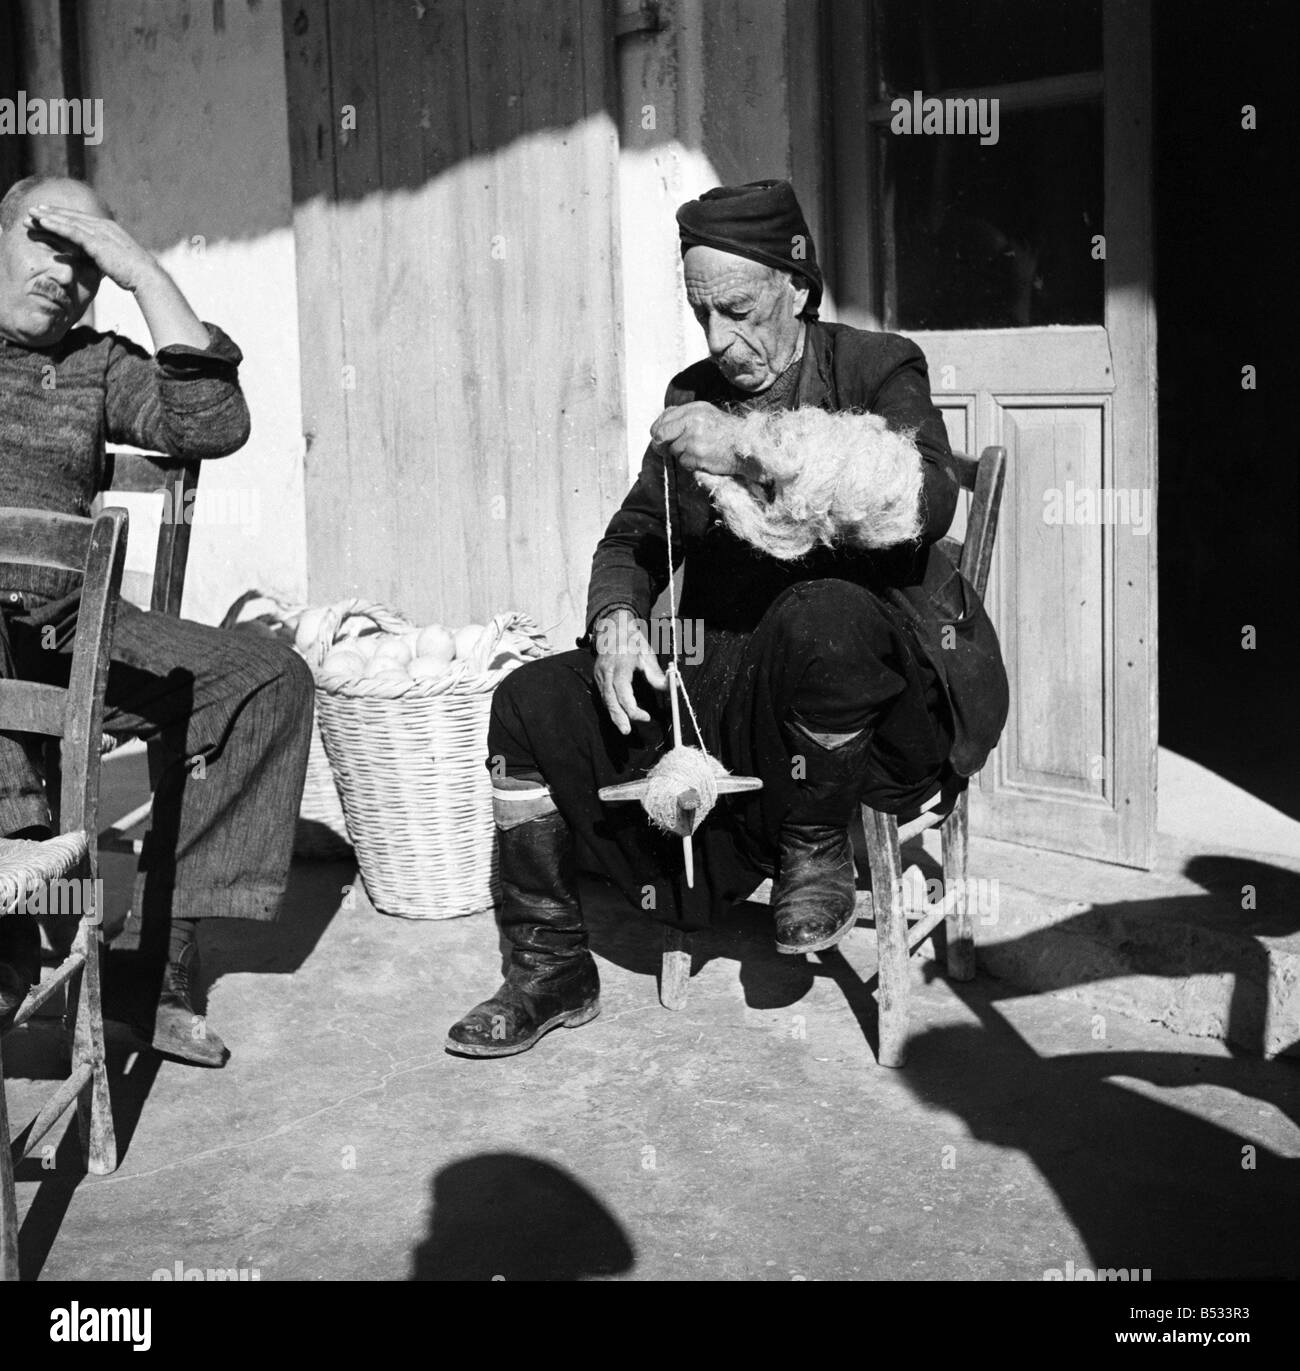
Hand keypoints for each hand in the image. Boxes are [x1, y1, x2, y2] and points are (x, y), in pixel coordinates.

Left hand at [27, 204, 209, 350]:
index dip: (64, 217)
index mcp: (110, 230)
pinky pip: (71, 230)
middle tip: (34, 210)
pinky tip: (42, 223)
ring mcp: (101, 232)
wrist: (147, 278)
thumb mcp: (117, 262)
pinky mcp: (97, 241)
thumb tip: (94, 260)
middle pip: (73, 217)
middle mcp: (104, 226)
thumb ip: (103, 257)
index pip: (82, 220)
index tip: (49, 215)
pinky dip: (56, 225)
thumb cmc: (135, 275)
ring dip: (48, 217)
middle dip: (52, 213)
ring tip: (31, 214)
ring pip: (69, 221)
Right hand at [592, 609, 667, 735]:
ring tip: (624, 728)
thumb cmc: (633, 642)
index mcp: (620, 663)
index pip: (622, 690)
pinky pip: (605, 696)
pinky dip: (612, 707)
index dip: (632, 707)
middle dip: (618, 717)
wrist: (613, 629)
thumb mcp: (648, 654)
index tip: (646, 717)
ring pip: (606, 700)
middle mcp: (607, 670)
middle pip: (610, 698)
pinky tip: (619, 717)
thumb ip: (657, 674)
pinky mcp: (598, 679)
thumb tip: (674, 687)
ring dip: (615, 715)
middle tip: (627, 731)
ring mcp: (600, 675)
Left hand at [650, 402, 741, 474]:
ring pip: (673, 451)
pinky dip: (690, 463)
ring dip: (682, 454)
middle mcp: (692, 422)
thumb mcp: (707, 414)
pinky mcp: (697, 456)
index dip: (657, 431)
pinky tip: (703, 458)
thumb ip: (685, 416)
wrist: (746, 445)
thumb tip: (662, 423)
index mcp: (693, 409)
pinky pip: (683, 462)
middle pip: (661, 436)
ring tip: (698, 450)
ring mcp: (694, 440)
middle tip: (664, 449)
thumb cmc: (727, 431)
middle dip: (661, 444)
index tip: (658, 438)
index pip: (663, 420)